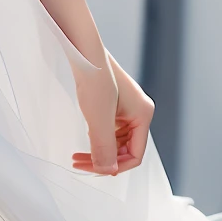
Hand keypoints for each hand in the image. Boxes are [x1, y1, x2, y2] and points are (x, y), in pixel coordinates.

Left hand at [71, 54, 153, 176]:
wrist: (82, 50)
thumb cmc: (94, 78)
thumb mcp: (98, 118)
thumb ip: (103, 147)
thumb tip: (107, 170)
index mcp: (143, 115)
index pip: (135, 154)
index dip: (115, 166)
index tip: (94, 169)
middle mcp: (138, 112)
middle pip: (125, 149)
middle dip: (103, 159)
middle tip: (80, 164)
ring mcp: (126, 107)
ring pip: (116, 141)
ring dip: (98, 150)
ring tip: (78, 156)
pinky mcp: (114, 103)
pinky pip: (109, 129)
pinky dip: (97, 137)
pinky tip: (85, 138)